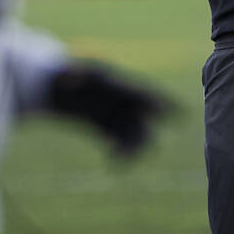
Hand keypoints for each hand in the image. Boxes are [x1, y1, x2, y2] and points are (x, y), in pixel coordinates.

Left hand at [48, 65, 172, 156]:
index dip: (164, 102)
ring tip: (120, 160)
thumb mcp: (69, 69)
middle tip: (142, 148)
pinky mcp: (104, 127)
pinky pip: (119, 141)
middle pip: (142, 117)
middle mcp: (122, 100)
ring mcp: (115, 114)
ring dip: (132, 147)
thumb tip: (69, 76)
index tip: (182, 113)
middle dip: (144, 133)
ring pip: (133, 133)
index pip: (146, 92)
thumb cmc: (66, 72)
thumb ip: (72, 72)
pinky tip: (114, 163)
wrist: (52, 86)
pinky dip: (120, 152)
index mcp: (120, 83)